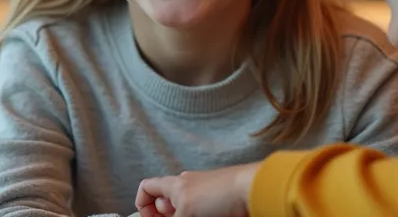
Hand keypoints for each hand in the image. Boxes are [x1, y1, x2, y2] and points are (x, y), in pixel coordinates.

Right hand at [134, 162, 260, 216]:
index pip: (147, 187)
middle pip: (167, 205)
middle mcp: (188, 187)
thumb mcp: (186, 214)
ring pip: (186, 212)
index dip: (143, 205)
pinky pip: (203, 213)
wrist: (254, 191)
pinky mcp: (220, 206)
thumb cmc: (220, 194)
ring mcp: (205, 197)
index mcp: (175, 184)